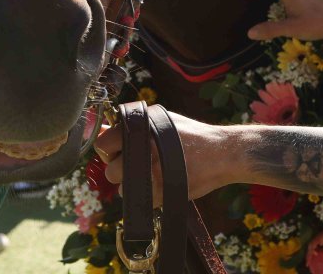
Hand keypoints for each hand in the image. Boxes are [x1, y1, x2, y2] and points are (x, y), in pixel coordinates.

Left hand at [94, 112, 239, 204]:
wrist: (220, 154)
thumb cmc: (190, 135)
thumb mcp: (160, 120)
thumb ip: (131, 126)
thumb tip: (104, 129)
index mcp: (139, 130)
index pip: (102, 145)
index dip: (109, 151)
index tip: (119, 153)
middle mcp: (142, 151)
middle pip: (110, 171)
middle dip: (120, 171)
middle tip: (138, 166)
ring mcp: (151, 174)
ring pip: (124, 190)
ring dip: (133, 186)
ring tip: (153, 176)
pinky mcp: (161, 193)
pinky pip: (142, 202)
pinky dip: (149, 197)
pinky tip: (162, 185)